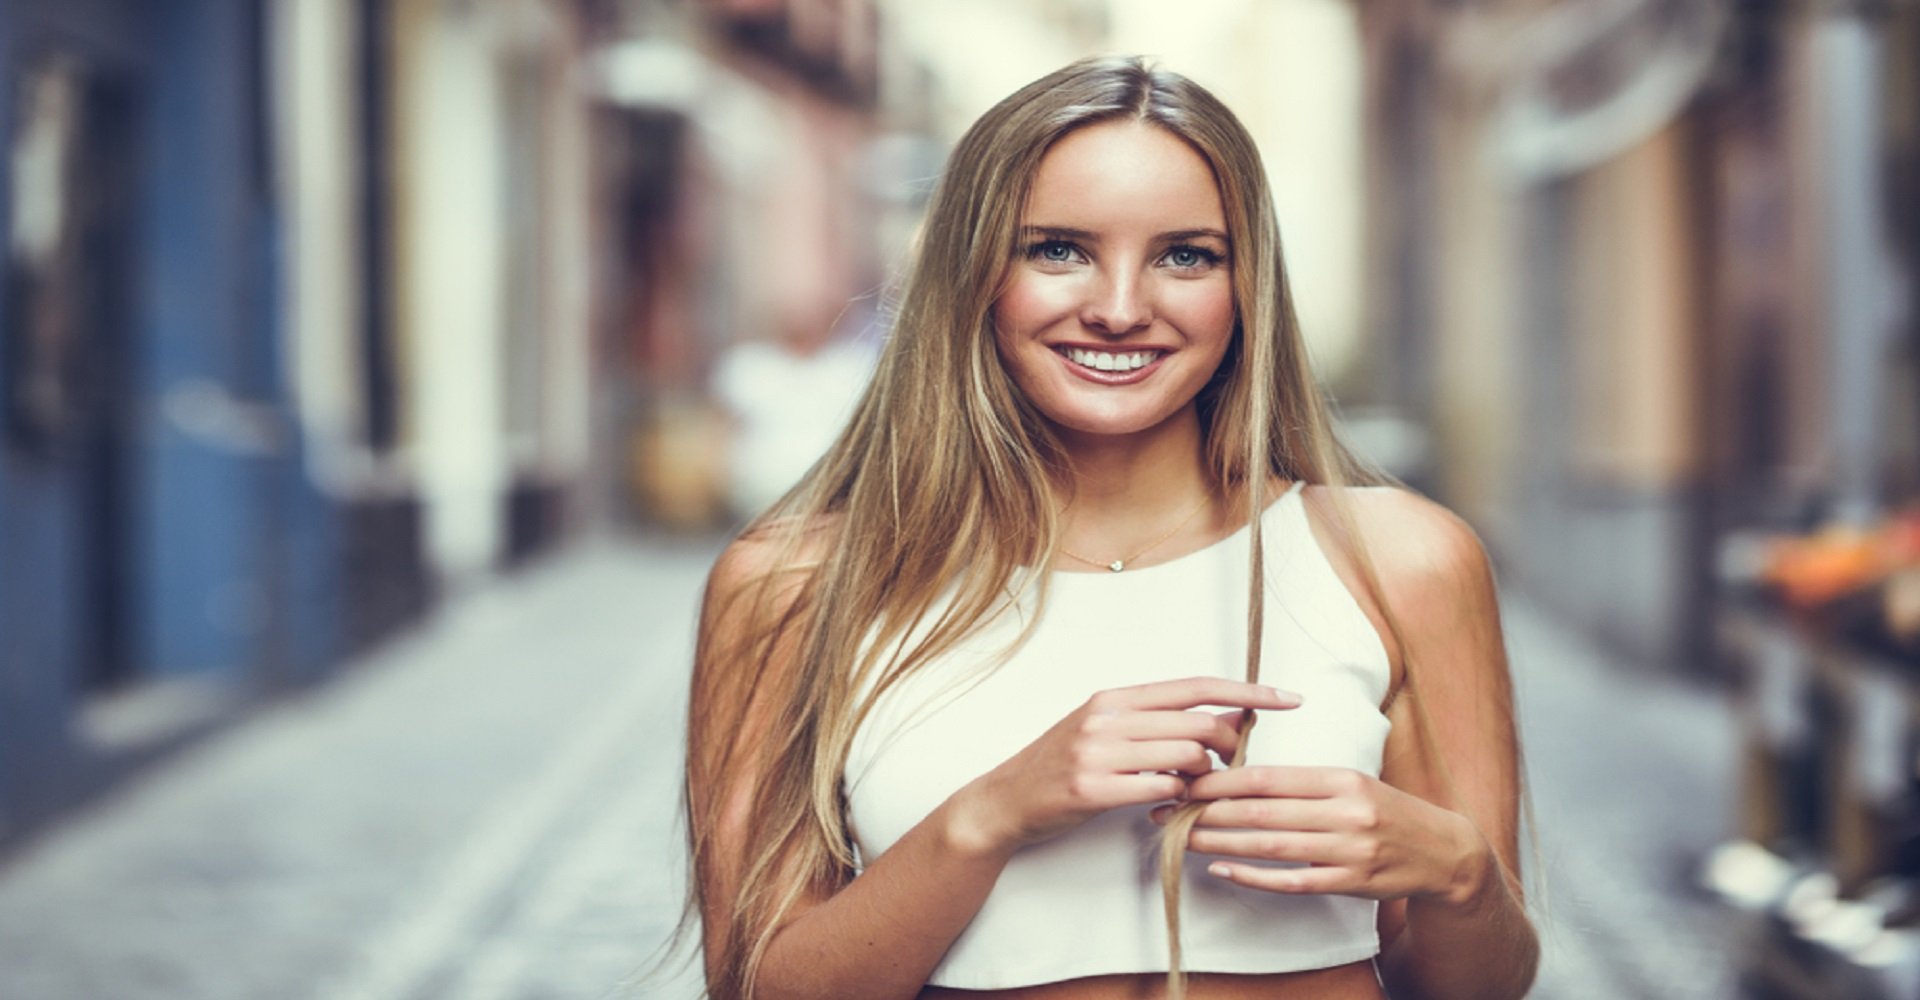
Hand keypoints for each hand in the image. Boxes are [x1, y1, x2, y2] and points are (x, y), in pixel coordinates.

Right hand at [947, 678, 1302, 856]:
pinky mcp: (1091, 789)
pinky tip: (1167, 803)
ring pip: (1185, 757)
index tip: (1288, 699)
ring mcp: (1097, 753)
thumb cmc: (1059, 765)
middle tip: (1228, 764)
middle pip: (1198, 723)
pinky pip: (1159, 790)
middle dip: (1229, 746)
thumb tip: (1215, 718)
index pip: (1195, 686)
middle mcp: (1107, 717)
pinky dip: (1175, 798)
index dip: (1246, 690)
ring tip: (1190, 786)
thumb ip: (1151, 720)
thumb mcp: (1100, 728)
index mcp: (1114, 697)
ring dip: (1202, 777)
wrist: (1004, 800)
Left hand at [1153, 766, 1491, 905]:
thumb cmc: (1386, 810)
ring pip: (1271, 846)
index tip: (1185, 779)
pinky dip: (1253, 875)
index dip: (1221, 779)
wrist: (1442, 851)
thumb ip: (1302, 779)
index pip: (1268, 777)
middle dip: (1208, 810)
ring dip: (1221, 841)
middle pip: (1262, 811)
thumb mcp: (1350, 782)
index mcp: (1340, 779)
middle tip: (1170, 809)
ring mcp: (1348, 850)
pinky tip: (1223, 867)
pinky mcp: (1349, 883)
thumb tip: (1241, 772)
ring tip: (1183, 837)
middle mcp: (1344, 812)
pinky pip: (1291, 881)